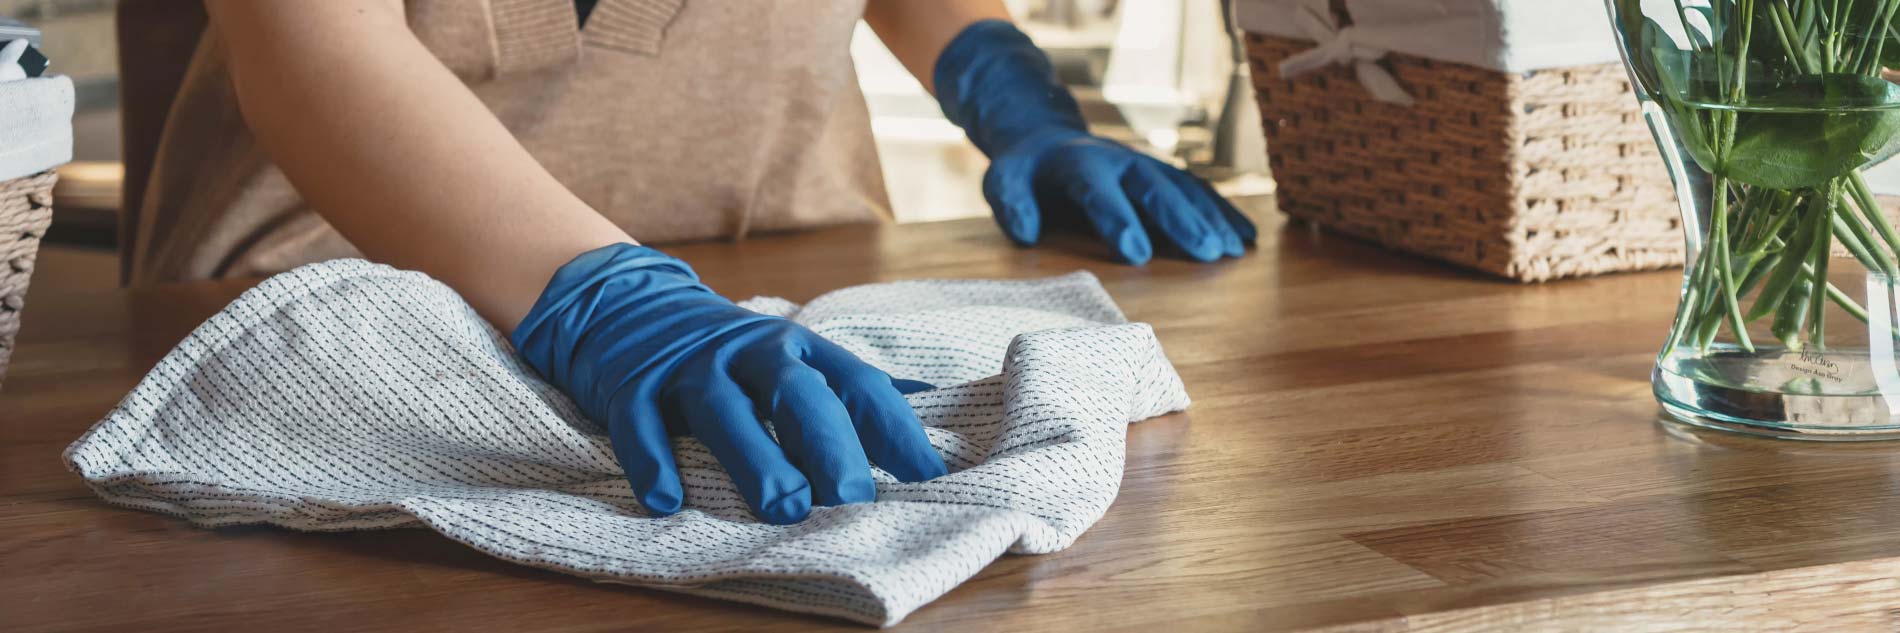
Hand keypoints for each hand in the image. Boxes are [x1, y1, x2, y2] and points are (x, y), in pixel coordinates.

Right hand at [511, 244, 947, 523]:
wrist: (627, 303)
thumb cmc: (729, 352)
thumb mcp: (790, 356)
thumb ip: (847, 387)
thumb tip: (928, 403)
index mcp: (798, 348)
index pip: (858, 383)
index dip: (894, 429)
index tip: (926, 479)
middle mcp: (748, 351)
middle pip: (796, 393)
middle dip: (829, 445)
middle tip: (853, 500)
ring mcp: (689, 367)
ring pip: (725, 409)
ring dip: (756, 459)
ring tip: (784, 510)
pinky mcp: (631, 385)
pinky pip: (641, 423)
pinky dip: (652, 461)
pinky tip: (667, 501)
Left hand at [934, 20, 1255, 264]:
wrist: (1045, 137)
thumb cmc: (1024, 171)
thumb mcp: (1003, 181)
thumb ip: (1012, 203)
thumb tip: (1027, 232)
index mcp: (1078, 164)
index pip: (1100, 192)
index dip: (1118, 221)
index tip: (1137, 255)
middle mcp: (1119, 160)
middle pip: (1154, 188)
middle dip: (1182, 220)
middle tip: (1208, 252)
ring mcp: (1144, 165)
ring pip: (1183, 188)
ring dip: (1210, 217)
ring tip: (1232, 251)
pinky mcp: (1160, 174)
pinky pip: (1196, 190)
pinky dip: (1221, 211)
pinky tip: (1245, 237)